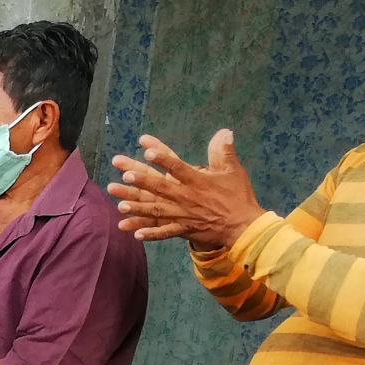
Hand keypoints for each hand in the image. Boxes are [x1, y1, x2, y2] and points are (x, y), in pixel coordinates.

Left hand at [107, 130, 265, 250]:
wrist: (244, 226)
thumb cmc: (238, 196)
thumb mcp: (233, 171)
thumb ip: (224, 151)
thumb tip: (224, 131)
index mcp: (198, 181)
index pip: (177, 167)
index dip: (162, 159)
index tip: (147, 150)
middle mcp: (187, 198)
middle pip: (161, 188)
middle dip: (142, 182)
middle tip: (125, 175)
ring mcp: (184, 215)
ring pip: (157, 211)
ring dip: (138, 208)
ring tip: (120, 205)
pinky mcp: (184, 229)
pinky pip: (165, 232)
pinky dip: (151, 234)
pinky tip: (135, 234)